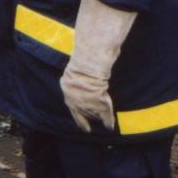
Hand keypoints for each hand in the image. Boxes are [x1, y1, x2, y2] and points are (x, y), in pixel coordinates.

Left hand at [60, 0, 137, 131]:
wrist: (89, 67)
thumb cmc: (83, 61)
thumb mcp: (77, 65)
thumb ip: (79, 66)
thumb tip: (81, 47)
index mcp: (67, 88)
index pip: (70, 103)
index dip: (75, 111)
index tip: (77, 118)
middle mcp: (74, 100)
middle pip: (80, 112)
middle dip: (84, 120)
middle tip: (86, 130)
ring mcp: (86, 104)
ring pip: (93, 113)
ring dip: (97, 118)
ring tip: (101, 125)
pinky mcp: (98, 106)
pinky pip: (104, 116)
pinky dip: (108, 122)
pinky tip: (110, 128)